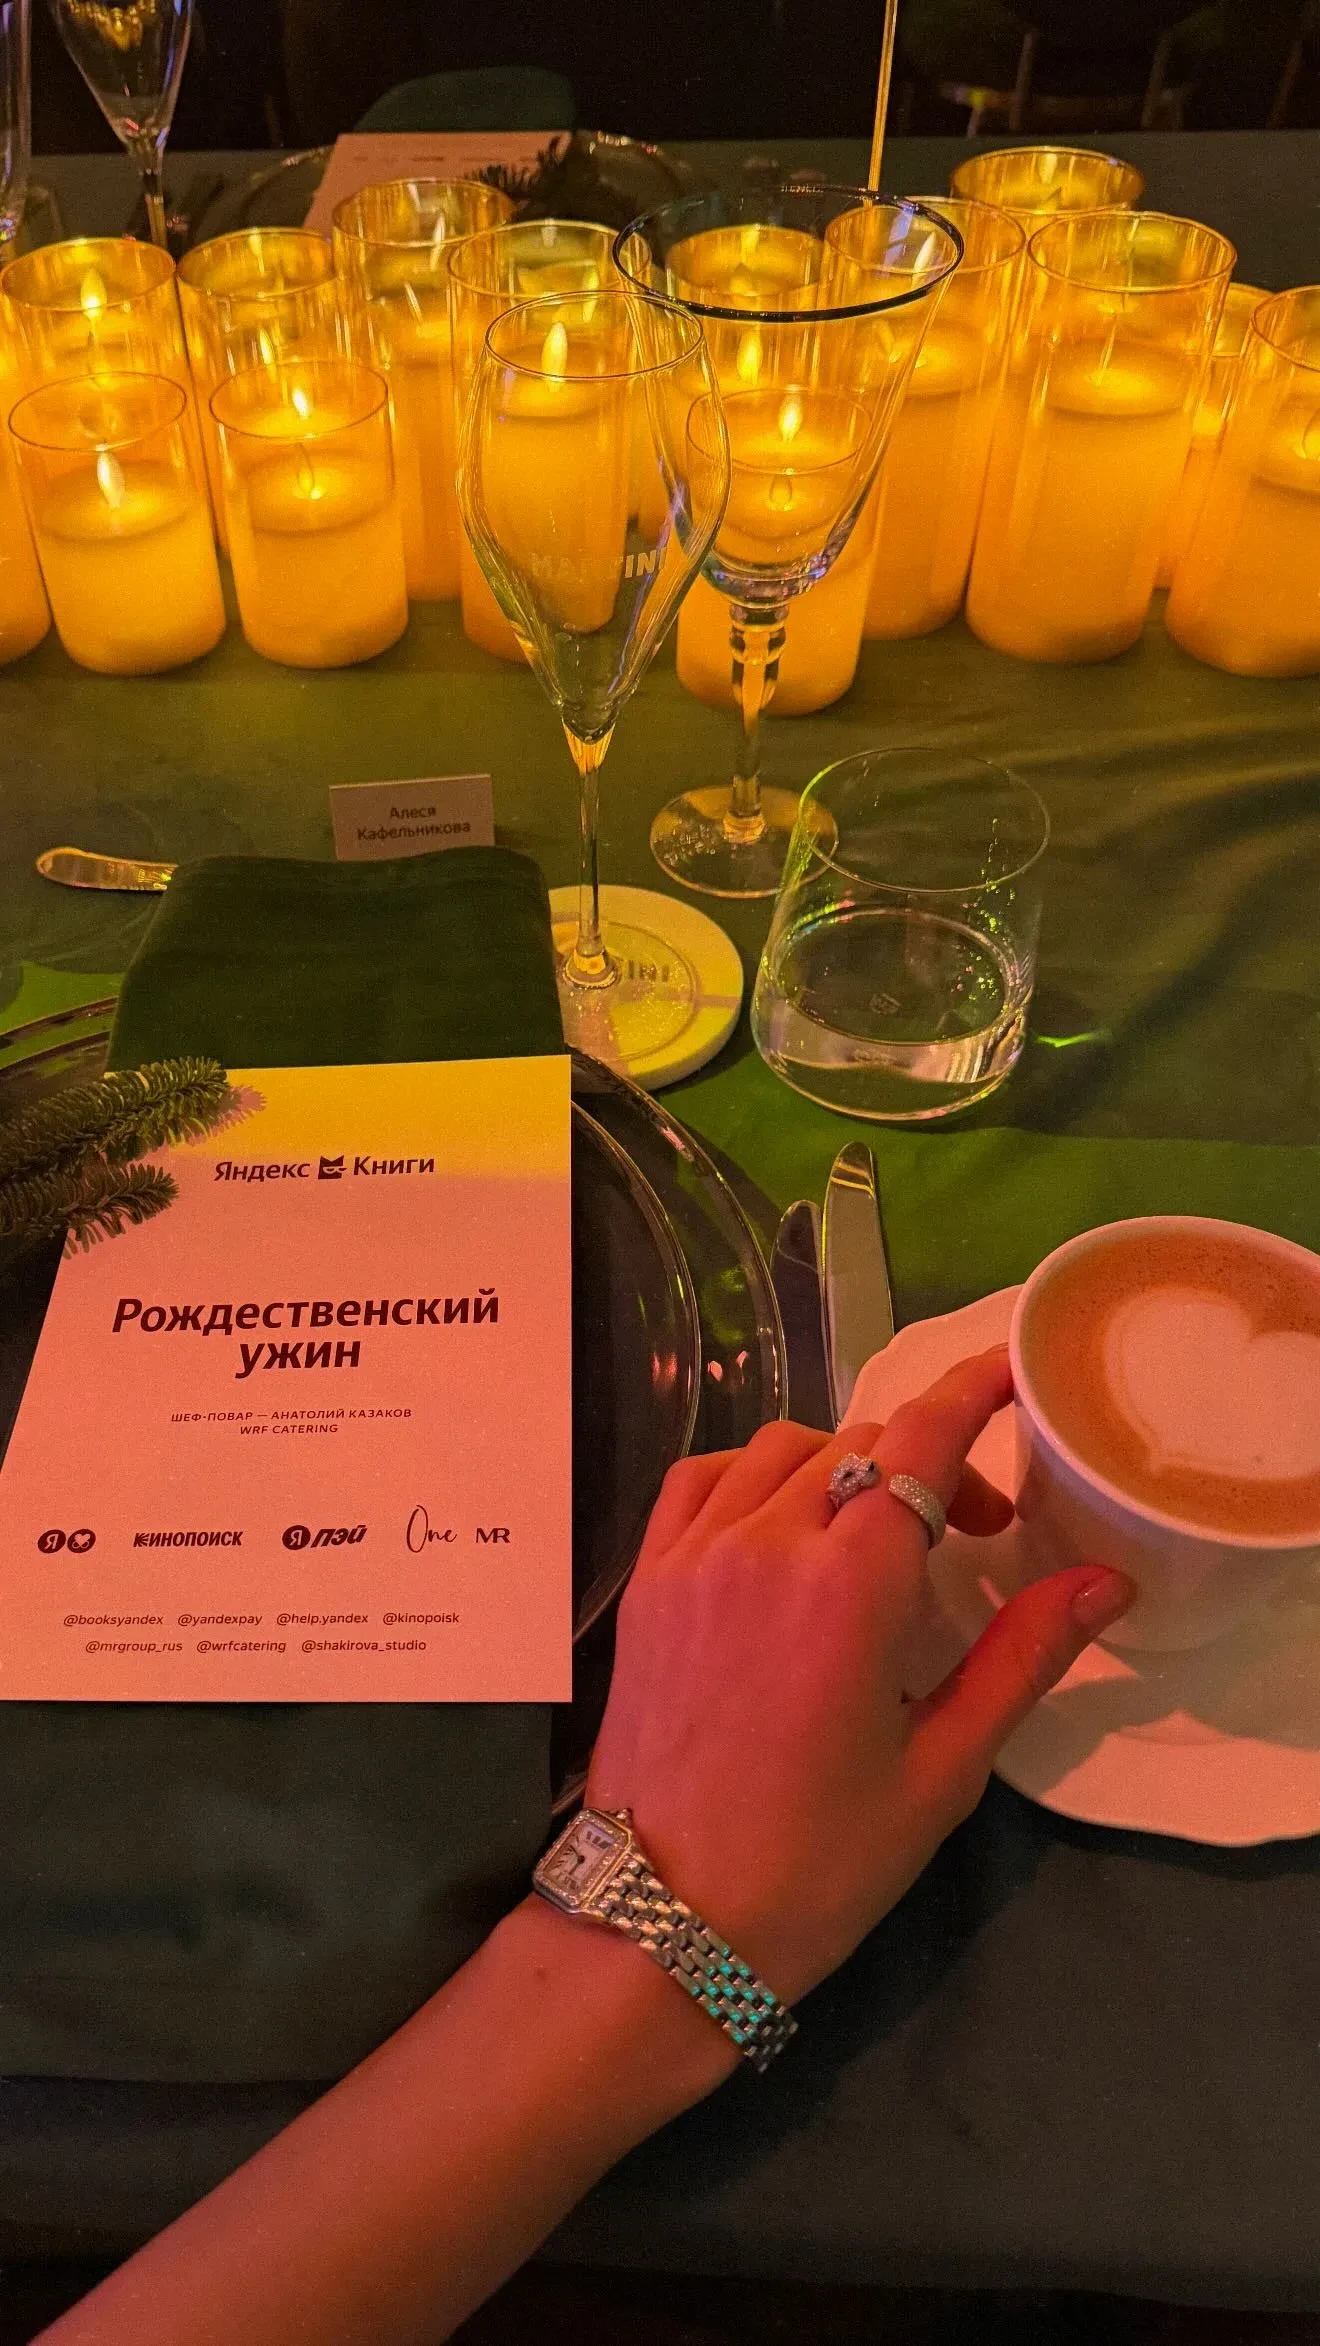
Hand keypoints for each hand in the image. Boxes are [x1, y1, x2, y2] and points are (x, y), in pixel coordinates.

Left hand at [586, 1346, 1131, 2006]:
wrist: (663, 1923)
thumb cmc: (818, 1862)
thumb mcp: (942, 1768)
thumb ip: (1022, 1657)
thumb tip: (1105, 1580)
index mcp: (850, 1585)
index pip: (920, 1441)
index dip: (970, 1392)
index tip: (1012, 1375)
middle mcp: (767, 1542)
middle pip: (862, 1443)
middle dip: (929, 1464)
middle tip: (972, 1536)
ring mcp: (694, 1554)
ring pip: (783, 1449)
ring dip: (846, 1463)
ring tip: (879, 1532)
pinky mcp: (647, 1579)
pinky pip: (703, 1478)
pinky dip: (756, 1474)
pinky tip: (784, 1522)